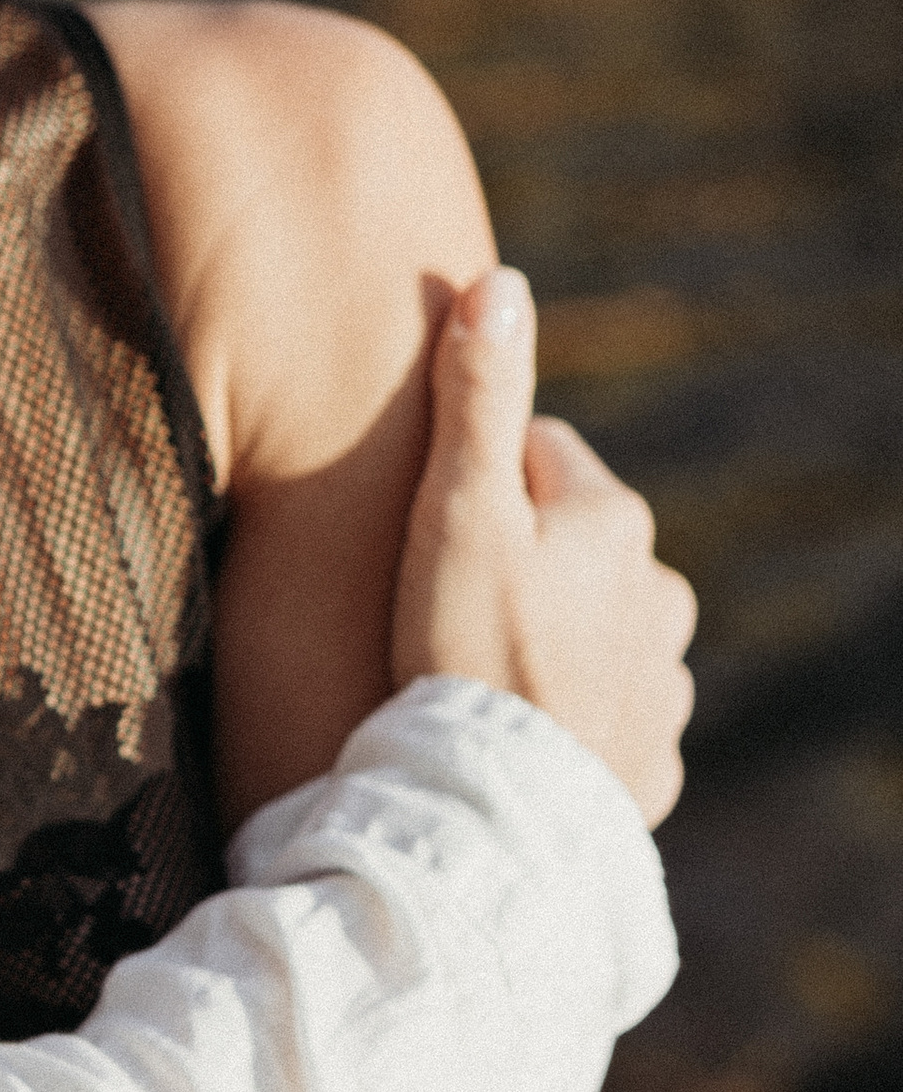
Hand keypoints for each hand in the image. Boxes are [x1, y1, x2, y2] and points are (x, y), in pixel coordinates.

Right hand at [392, 269, 695, 822]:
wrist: (495, 809)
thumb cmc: (460, 650)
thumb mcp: (454, 509)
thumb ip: (477, 395)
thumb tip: (500, 281)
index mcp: (614, 519)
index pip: (537, 453)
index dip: (473, 482)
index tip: (430, 530)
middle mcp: (660, 592)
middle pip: (572, 542)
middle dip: (519, 558)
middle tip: (443, 606)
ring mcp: (662, 680)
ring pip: (595, 627)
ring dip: (548, 636)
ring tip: (477, 674)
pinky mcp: (651, 756)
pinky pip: (606, 713)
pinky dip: (568, 713)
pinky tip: (516, 730)